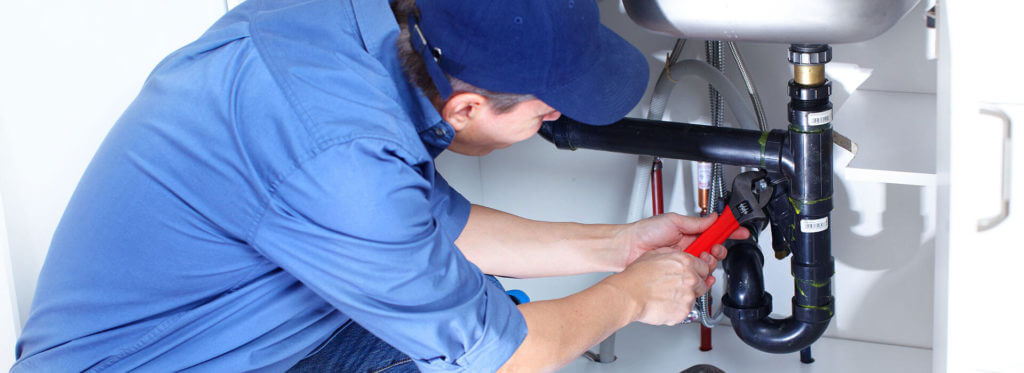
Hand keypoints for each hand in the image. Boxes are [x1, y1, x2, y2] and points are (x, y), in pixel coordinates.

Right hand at [603, 248, 710, 325]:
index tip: (695, 274)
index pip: (705, 266)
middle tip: (678, 286)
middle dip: (693, 285)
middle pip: (703, 283)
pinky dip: (677, 309)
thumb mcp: (654, 254)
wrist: (629, 296)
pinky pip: (685, 311)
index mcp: (685, 262)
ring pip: (695, 298)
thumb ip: (673, 254)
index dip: (699, 271)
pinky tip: (665, 303)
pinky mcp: (683, 312)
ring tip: (667, 295)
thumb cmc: (637, 277)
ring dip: (685, 297)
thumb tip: (679, 256)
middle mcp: (690, 278)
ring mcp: (688, 296)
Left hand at [614, 213, 747, 270]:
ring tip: (700, 259)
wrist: (628, 249)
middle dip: (719, 250)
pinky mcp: (679, 272)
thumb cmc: (645, 232)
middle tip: (714, 250)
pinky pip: (697, 276)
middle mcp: (689, 246)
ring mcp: (684, 260)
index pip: (714, 231)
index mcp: (690, 232)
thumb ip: (696, 222)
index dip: (729, 231)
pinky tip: (702, 275)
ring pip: (707, 264)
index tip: (740, 231)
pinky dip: (703, 277)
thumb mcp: (673, 221)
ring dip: (709, 262)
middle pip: (715, 250)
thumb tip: (714, 217)